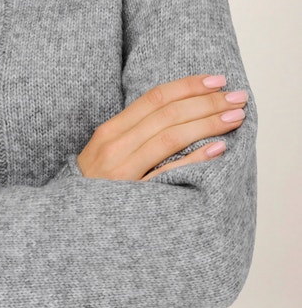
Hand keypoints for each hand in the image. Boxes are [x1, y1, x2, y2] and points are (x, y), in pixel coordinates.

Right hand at [77, 74, 246, 180]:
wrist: (69, 227)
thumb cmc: (96, 188)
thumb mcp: (107, 154)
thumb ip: (135, 135)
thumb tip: (179, 116)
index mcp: (110, 131)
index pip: (154, 98)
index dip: (188, 86)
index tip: (217, 80)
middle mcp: (115, 146)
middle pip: (167, 114)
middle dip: (207, 101)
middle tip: (238, 96)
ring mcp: (123, 170)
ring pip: (171, 136)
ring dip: (207, 122)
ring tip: (235, 117)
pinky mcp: (133, 195)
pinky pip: (169, 171)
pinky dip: (195, 157)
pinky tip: (218, 148)